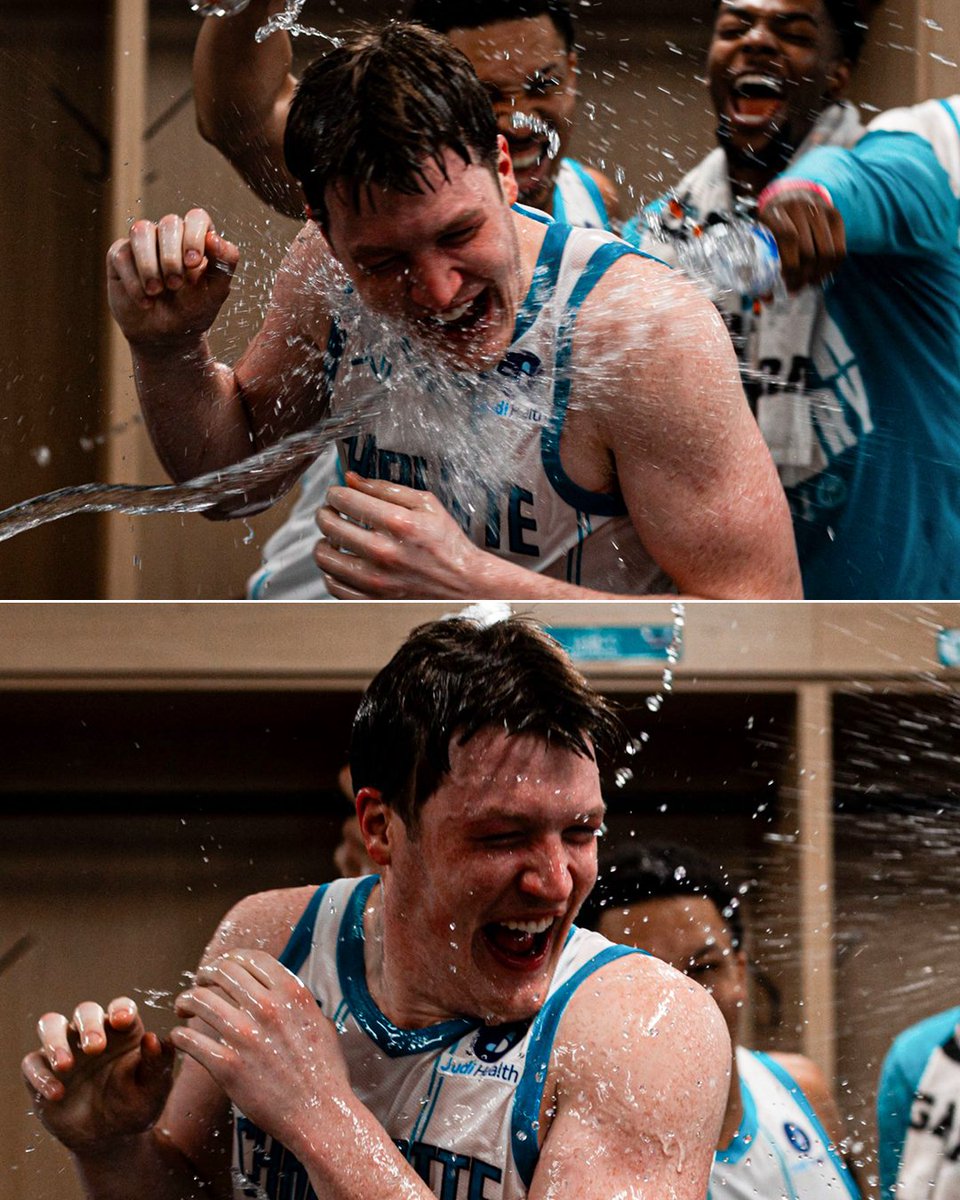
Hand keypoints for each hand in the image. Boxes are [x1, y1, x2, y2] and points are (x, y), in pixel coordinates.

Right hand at [20, 997, 174, 1152]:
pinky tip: (57, 1094)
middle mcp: (92, 1033)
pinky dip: (40, 1075)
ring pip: (51, 1025)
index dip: (121, 1009)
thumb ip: (157, 1064)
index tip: (123, 1020)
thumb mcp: (153, 1089)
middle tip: (95, 1048)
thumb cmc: (135, 1105)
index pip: (121, 1007)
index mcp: (123, 1031)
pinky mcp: (41, 1072)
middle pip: (85, 1011)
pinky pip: (32, 1063)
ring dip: (55, 1040)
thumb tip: (153, 1038)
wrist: (109, 1139)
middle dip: (89, 1025)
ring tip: (66, 1065)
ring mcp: (65, 1049)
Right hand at [106, 207, 238, 347]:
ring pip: (141, 231)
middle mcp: (169, 235)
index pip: (196, 218)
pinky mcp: (120, 256)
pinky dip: (133, 281)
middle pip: (169, 223)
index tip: (192, 264)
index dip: (194, 236)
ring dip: (149, 264)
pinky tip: (144, 302)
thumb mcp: (216, 292)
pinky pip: (121, 254)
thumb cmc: (193, 310)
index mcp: (196, 238)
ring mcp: (144, 243)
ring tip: (156, 291)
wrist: (165, 336)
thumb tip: (214, 238)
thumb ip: (225, 264)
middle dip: (172, 256)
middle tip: (175, 285)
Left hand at [172, 949, 347, 1151]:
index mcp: (292, 993)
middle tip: (199, 985)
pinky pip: (191, 1040)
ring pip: (200, 1000)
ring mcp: (246, 1036)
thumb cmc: (325, 1071)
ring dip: (185, 1000)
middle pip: (222, 972)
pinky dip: (180, 1035)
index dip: (229, 959)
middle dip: (204, 975)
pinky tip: (180, 1037)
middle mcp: (268, 1008)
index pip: (250, 958)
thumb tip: (286, 994)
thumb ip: (300, 1004)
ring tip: (183, 1008)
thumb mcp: (321, 1022)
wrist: (320, 1113)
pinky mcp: (228, 1067)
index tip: (221, 969)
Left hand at [313, 472, 485, 598]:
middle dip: (325, 512)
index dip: (335, 493)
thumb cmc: (447, 543)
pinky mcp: (372, 599)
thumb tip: (351, 478)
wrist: (465, 584)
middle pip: (329, 525)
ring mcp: (375, 580)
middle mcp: (383, 552)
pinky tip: (343, 561)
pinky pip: (333, 584)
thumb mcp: (426, 504)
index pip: (344, 500)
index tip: (337, 494)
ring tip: (335, 537)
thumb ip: (386, 488)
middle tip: (332, 512)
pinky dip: (332, 571)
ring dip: (324, 541)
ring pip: (324, 556)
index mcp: (397, 524)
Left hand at [759, 190, 845, 292]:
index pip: (788, 239)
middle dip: (803, 276)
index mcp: (775, 212)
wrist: (792, 194)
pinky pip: (840, 249)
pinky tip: (822, 275)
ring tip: (809, 283)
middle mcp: (799, 207)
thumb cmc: (772, 224)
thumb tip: (767, 299)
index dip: (789, 265)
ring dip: (818, 274)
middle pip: (808, 250)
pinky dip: (832, 268)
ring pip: (826, 252)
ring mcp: (819, 210)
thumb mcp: (761, 236)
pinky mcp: (835, 215)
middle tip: (795, 288)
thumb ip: (759, 266)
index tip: (786, 283)